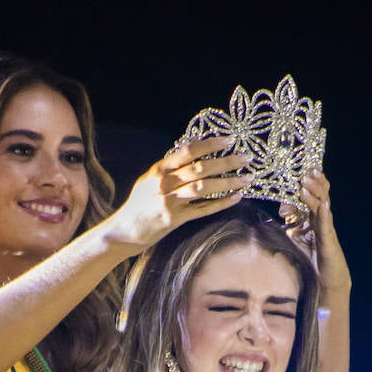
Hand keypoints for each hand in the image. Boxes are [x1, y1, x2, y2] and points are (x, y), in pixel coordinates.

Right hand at [105, 137, 253, 253]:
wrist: (124, 231)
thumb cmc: (139, 205)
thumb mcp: (149, 181)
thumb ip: (169, 169)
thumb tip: (192, 154)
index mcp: (159, 170)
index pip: (189, 151)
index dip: (211, 144)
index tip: (229, 140)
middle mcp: (164, 183)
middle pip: (201, 168)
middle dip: (227, 162)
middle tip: (247, 158)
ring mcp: (170, 201)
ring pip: (205, 187)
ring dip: (228, 182)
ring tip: (247, 179)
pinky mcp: (175, 219)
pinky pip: (203, 209)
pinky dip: (221, 203)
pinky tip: (235, 198)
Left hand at [280, 171, 351, 302]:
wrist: (327, 279)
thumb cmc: (313, 257)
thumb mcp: (298, 236)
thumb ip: (291, 222)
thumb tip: (282, 209)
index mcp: (315, 218)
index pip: (314, 195)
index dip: (310, 183)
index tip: (302, 170)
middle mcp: (322, 220)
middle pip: (320, 196)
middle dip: (314, 183)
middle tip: (306, 172)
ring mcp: (327, 229)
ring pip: (323, 207)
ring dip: (315, 194)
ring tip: (306, 183)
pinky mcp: (329, 240)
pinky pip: (326, 225)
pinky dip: (324, 214)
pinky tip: (322, 206)